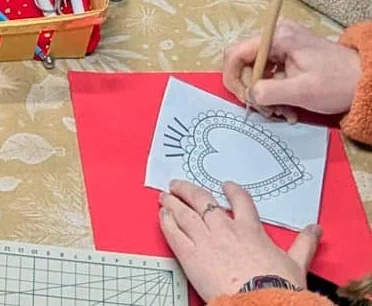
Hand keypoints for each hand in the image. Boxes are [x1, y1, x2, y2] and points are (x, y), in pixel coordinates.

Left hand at [160, 181, 317, 299]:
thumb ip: (304, 244)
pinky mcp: (190, 254)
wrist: (260, 301)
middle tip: (178, 184)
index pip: (239, 200)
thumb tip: (316, 230)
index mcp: (249, 228)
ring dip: (173, 201)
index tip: (226, 185)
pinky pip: (173, 232)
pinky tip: (162, 215)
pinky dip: (166, 221)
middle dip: (188, 189)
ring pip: (184, 212)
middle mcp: (224, 228)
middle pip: (202, 199)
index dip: (231, 190)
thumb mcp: (296, 263)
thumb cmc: (278, 286)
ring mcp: (205, 239)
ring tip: (165, 196)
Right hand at [223, 19, 361, 121]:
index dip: (233, 77)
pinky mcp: (290, 52)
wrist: (365, 79)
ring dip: (264, 93)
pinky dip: (274, 89)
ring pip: (257, 68)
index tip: (245, 100)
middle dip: (252, 89)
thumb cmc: (335, 84)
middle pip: (245, 60)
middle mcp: (275, 34)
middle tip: (267, 111)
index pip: (236, 52)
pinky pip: (270, 70)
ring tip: (282, 112)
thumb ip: (269, 92)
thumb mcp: (302, 92)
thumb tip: (248, 95)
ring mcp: (283, 42)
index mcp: (276, 38)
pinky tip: (288, 106)